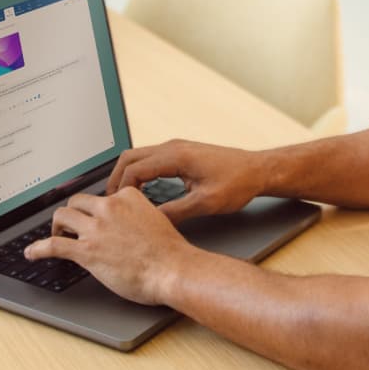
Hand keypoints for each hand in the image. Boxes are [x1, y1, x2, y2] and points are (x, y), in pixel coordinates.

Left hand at [23, 189, 190, 304]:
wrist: (173, 270)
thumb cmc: (170, 252)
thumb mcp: (156, 221)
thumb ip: (138, 217)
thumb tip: (130, 225)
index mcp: (128, 197)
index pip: (102, 195)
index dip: (96, 208)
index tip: (94, 215)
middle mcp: (109, 208)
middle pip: (77, 201)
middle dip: (73, 212)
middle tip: (72, 225)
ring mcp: (96, 228)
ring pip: (62, 216)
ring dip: (56, 226)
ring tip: (57, 235)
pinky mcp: (86, 251)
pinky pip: (54, 245)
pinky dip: (38, 248)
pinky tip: (32, 253)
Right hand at [106, 140, 266, 222]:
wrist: (258, 170)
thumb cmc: (238, 182)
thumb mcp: (206, 203)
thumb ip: (176, 212)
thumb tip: (151, 222)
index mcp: (176, 156)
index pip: (134, 169)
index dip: (120, 189)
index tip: (116, 207)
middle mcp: (174, 147)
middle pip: (129, 157)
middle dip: (116, 179)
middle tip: (110, 202)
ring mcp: (177, 148)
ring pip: (139, 156)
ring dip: (126, 175)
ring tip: (121, 199)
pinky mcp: (182, 153)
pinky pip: (151, 158)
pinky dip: (139, 172)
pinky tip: (141, 191)